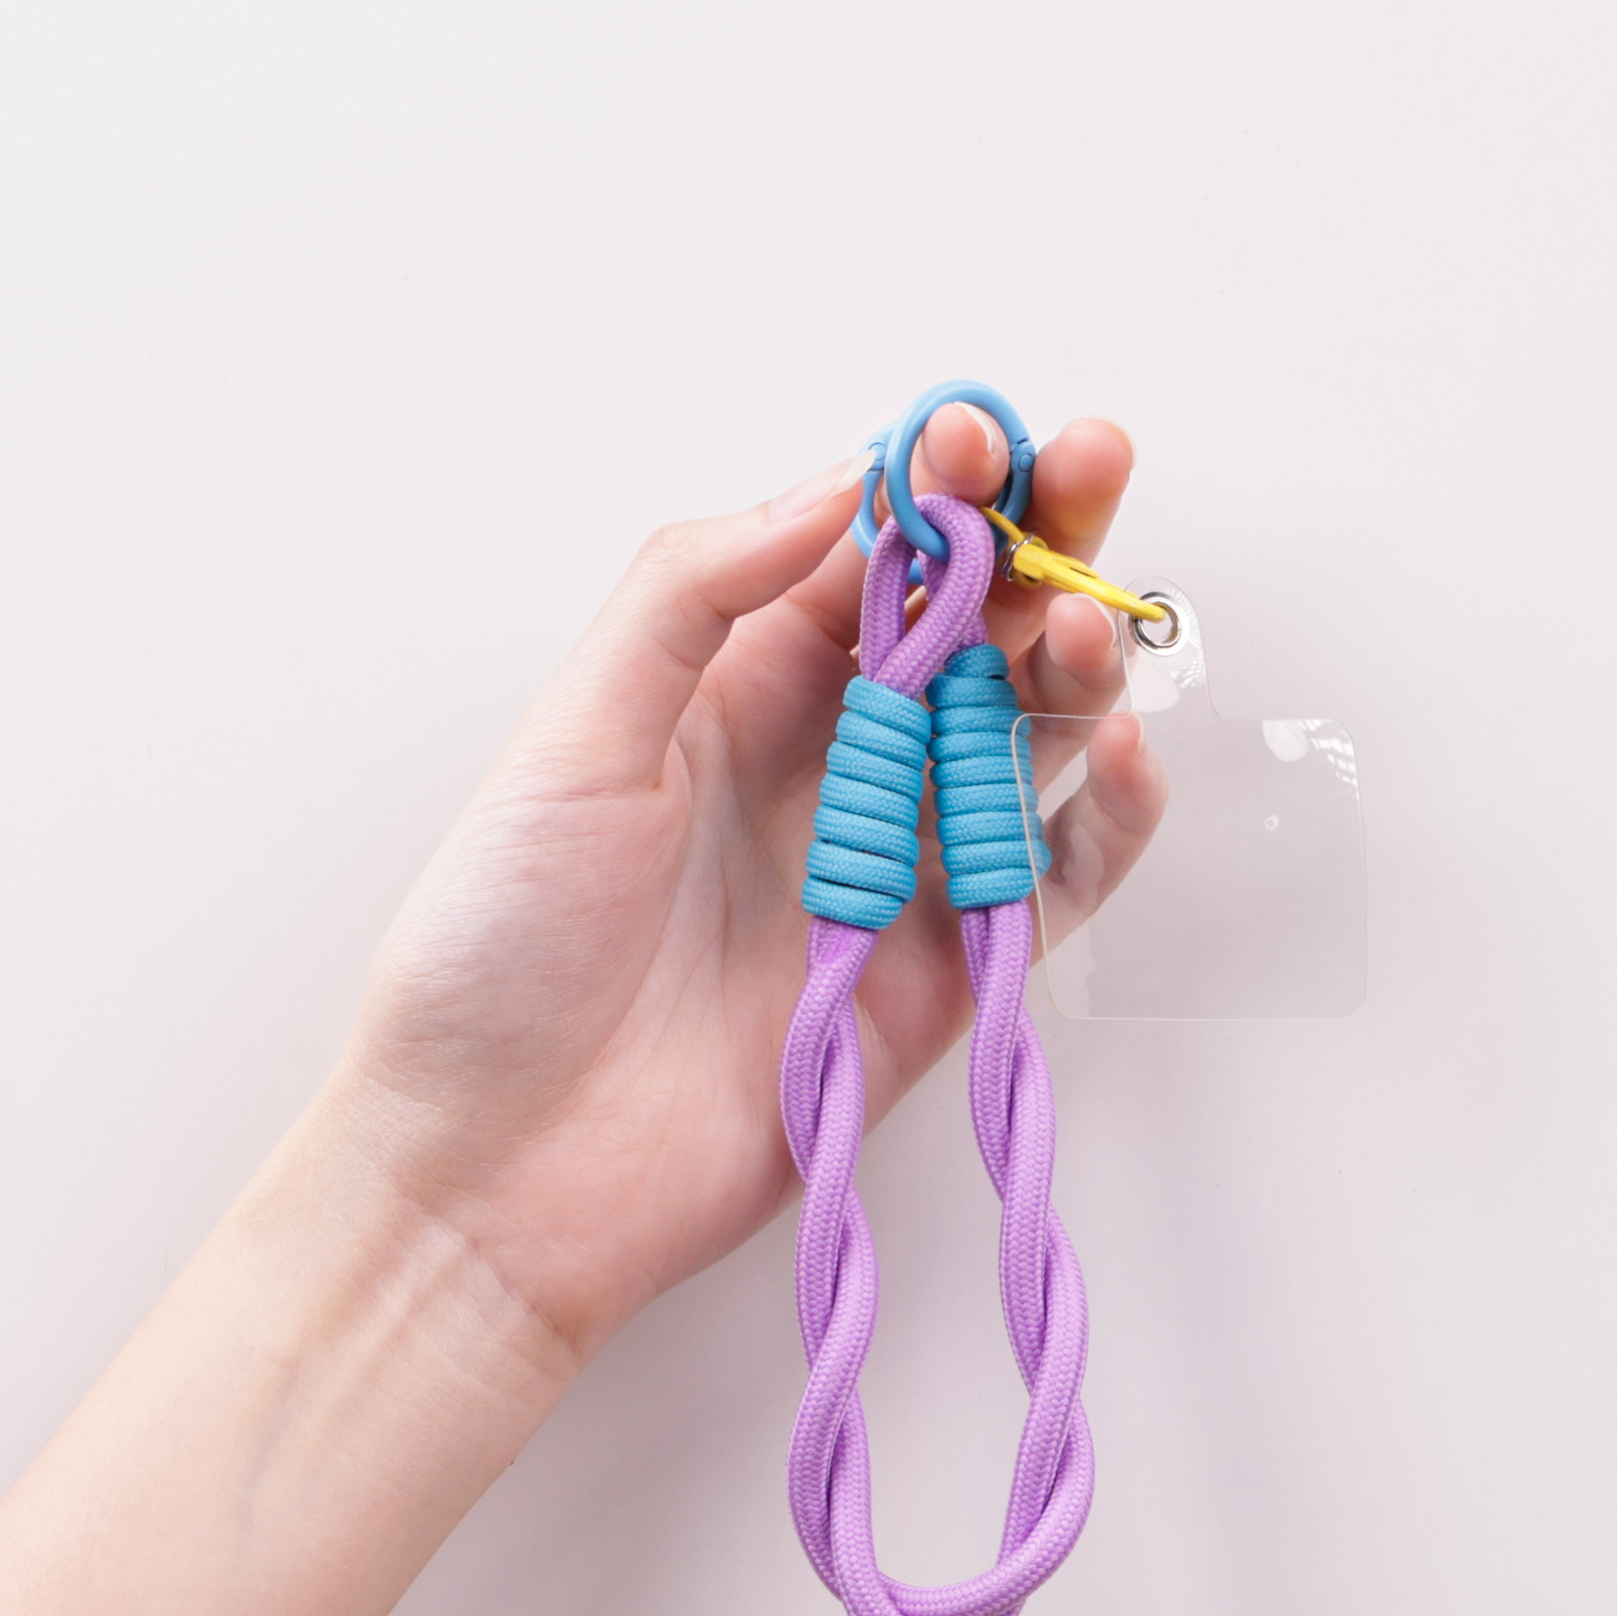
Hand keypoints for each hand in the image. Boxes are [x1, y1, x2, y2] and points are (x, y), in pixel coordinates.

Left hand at [334, 407, 1166, 1361]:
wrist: (500, 1175)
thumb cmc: (499, 951)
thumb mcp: (573, 738)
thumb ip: (695, 598)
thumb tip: (836, 488)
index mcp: (733, 689)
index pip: (866, 556)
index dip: (932, 487)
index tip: (979, 440)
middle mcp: (829, 764)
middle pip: (969, 629)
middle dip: (1036, 540)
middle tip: (1096, 463)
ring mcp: (896, 866)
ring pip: (1027, 737)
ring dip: (1074, 664)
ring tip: (1091, 616)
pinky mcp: (945, 972)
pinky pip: (1054, 879)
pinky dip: (1106, 820)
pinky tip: (1117, 753)